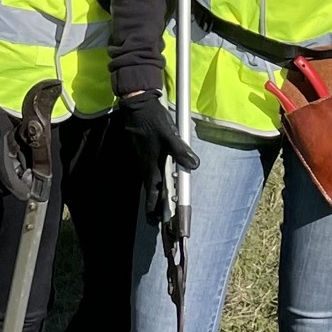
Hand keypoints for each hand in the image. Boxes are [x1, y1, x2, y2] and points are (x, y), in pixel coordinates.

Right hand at [0, 85, 32, 201]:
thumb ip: (22, 156)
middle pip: (1, 190)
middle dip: (12, 189)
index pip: (11, 186)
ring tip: (6, 181)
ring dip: (0, 189)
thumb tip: (27, 169)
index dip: (22, 191)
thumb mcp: (15, 138)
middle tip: (18, 179)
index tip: (27, 191)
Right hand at [117, 91, 198, 218]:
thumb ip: (181, 151)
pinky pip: (148, 173)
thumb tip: (194, 165)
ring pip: (149, 183)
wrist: (137, 107)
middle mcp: (145, 168)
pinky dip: (154, 182)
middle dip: (154, 208)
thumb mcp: (170, 136)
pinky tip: (161, 179)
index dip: (154, 211)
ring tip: (161, 206)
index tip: (155, 224)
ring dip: (155, 195)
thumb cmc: (153, 122)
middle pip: (150, 193)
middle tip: (157, 221)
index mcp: (151, 167)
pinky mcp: (142, 154)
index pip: (152, 196)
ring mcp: (142, 161)